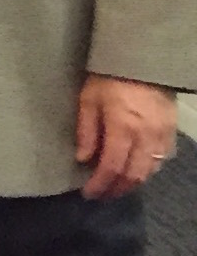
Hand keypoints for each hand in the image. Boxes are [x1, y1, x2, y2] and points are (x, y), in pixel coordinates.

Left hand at [76, 75, 179, 199]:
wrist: (143, 60)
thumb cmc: (109, 78)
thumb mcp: (89, 101)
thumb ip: (87, 132)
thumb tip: (83, 159)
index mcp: (123, 128)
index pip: (112, 167)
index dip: (100, 184)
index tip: (89, 193)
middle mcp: (145, 136)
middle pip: (134, 175)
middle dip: (117, 189)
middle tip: (102, 195)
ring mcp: (161, 134)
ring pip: (151, 170)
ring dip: (133, 183)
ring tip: (117, 187)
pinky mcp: (171, 130)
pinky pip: (162, 158)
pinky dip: (148, 170)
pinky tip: (136, 171)